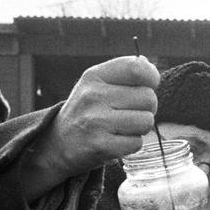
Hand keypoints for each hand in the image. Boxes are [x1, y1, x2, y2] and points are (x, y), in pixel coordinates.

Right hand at [21, 55, 159, 198]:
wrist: (58, 144)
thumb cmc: (86, 112)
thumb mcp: (96, 85)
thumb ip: (123, 74)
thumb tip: (147, 63)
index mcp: (95, 75)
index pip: (137, 68)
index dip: (151, 78)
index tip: (147, 86)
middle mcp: (93, 95)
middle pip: (148, 98)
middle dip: (147, 108)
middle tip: (130, 113)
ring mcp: (95, 121)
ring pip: (146, 121)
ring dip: (140, 128)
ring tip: (123, 127)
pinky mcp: (100, 145)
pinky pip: (136, 143)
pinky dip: (131, 145)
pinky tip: (116, 141)